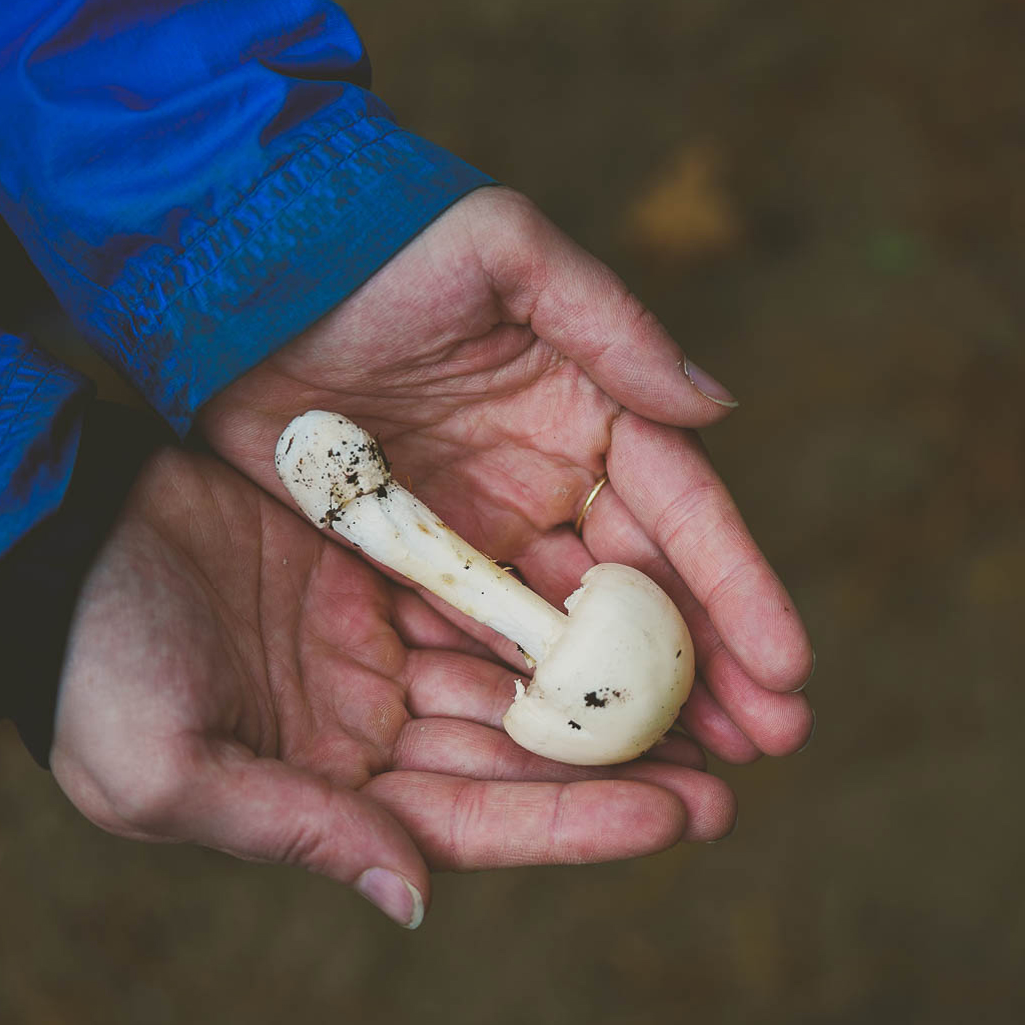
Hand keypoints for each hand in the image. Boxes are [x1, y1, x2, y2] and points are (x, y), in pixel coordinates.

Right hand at [51, 447, 734, 926]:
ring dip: (602, 681)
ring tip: (716, 682)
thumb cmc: (81, 667)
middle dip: (622, 757)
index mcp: (318, 796)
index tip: (678, 815)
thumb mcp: (162, 768)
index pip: (473, 822)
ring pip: (511, 673)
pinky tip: (630, 587)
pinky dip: (546, 597)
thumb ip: (292, 827)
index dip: (576, 822)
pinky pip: (475, 585)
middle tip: (742, 758)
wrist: (31, 536)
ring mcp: (361, 646)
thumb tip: (411, 896)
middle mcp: (356, 732)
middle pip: (516, 754)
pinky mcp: (360, 562)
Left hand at [190, 187, 812, 763]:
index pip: (682, 511)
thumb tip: (717, 409)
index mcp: (590, 407)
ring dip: (627, 709)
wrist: (237, 273)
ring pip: (567, 639)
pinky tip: (566, 770)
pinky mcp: (404, 566)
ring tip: (694, 786)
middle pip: (642, 594)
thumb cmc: (378, 239)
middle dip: (707, 674)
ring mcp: (477, 531)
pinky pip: (473, 646)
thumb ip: (610, 326)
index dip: (737, 590)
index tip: (787, 667)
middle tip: (766, 750)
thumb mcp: (501, 250)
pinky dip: (524, 704)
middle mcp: (547, 479)